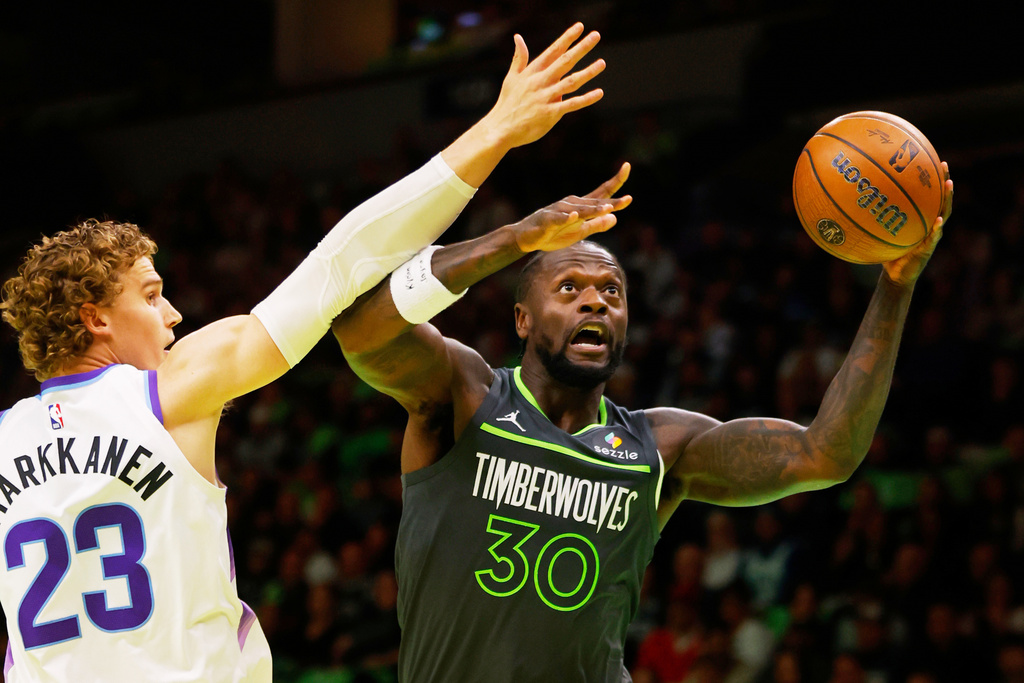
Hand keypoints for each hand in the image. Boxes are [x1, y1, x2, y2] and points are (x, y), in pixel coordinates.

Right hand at [483, 23, 605, 149]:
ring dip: (588, 72)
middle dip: (581, 48)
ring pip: (571, 82)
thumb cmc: (507, 103)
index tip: (580, 27)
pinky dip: (586, 99)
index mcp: (533, 72)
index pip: (553, 51)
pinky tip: (599, 93)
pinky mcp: (550, 114)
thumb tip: (518, 37)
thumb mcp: (511, 78)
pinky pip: (572, 104)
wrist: (501, 128)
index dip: (567, 38)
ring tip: (602, 63)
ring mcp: (546, 97)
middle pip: (565, 61)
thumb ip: (519, 58)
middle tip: (596, 35)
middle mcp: (541, 82)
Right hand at [513, 168, 631, 252]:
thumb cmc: (553, 233)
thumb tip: (615, 218)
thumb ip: (596, 225)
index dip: (616, 182)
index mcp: (581, 206)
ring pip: (580, 210)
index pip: (602, 193)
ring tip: (608, 208)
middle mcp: (572, 204)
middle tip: (627, 200)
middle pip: (595, 203)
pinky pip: (558, 218)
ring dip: (593, 210)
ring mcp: (559, 211)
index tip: (627, 167)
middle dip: (611, 203)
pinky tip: (574, 216)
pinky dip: (566, 218)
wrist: (527, 237)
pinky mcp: (548, 220)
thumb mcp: (579, 232)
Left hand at [883, 161, 952, 286]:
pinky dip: (937, 229)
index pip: (928, 196)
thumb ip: (873, 220)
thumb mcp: (880, 233)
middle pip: (940, 199)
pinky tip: (939, 221)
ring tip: (949, 184)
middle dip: (943, 181)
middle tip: (943, 164)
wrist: (895, 276)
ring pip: (944, 214)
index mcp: (920, 219)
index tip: (929, 161)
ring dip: (947, 199)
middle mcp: (929, 225)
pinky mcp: (928, 249)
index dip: (930, 179)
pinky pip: (934, 238)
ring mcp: (932, 236)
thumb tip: (853, 202)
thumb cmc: (887, 252)